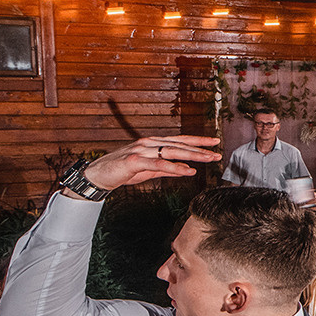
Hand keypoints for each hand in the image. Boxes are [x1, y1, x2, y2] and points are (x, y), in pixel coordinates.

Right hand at [80, 135, 220, 191]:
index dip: (198, 141)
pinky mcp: (135, 161)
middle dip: (200, 148)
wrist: (98, 176)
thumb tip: (186, 169)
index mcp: (152, 143)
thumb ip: (167, 169)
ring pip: (172, 151)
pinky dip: (175, 167)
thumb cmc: (122, 172)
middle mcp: (149, 143)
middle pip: (179, 144)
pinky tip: (188, 171)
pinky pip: (159, 164)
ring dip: (193, 155)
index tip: (214, 142)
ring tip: (208, 159)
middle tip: (217, 152)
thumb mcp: (148, 170)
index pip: (179, 140)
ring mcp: (141, 150)